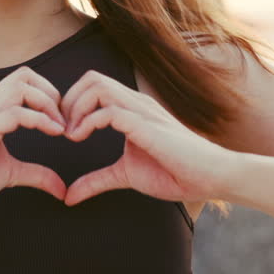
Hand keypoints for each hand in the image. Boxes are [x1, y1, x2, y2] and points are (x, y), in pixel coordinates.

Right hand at [0, 65, 69, 219]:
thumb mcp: (8, 175)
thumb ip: (35, 175)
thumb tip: (61, 188)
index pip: (22, 81)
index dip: (48, 94)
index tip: (62, 121)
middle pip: (24, 75)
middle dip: (51, 93)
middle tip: (63, 120)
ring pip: (20, 86)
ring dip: (47, 103)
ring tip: (59, 126)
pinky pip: (15, 112)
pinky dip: (39, 119)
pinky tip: (52, 133)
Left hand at [59, 69, 234, 206]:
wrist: (212, 177)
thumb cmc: (175, 173)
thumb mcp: (125, 175)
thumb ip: (96, 180)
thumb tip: (68, 196)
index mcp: (131, 108)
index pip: (92, 85)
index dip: (70, 103)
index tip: (63, 131)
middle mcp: (135, 102)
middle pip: (91, 78)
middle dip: (68, 100)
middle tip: (62, 129)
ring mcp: (142, 111)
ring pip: (97, 86)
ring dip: (75, 108)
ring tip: (71, 135)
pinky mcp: (147, 126)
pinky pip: (109, 111)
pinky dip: (87, 122)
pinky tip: (81, 138)